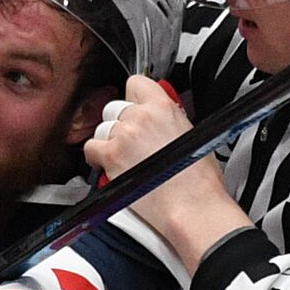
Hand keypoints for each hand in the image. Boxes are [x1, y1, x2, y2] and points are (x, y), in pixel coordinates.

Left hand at [83, 77, 225, 226]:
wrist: (191, 206)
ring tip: (125, 157)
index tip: (135, 106)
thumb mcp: (193, 136)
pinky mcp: (111, 156)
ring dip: (110, 141)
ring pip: (102, 128)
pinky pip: (91, 147)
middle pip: (116, 108)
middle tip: (133, 141)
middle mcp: (141, 117)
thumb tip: (161, 121)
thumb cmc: (198, 181)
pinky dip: (96, 157)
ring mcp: (123, 135)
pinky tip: (108, 164)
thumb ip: (171, 121)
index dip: (134, 97)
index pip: (136, 83)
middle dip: (122, 123)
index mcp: (163, 107)